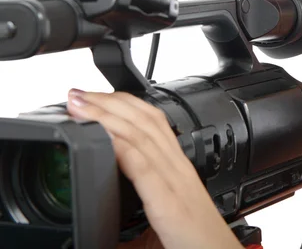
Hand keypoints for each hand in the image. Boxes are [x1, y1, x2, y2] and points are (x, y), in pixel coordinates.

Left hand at [66, 89, 242, 248]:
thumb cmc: (197, 239)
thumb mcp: (167, 211)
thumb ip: (143, 200)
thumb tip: (110, 210)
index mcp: (177, 167)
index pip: (153, 122)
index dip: (124, 104)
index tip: (95, 98)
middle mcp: (177, 168)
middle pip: (145, 121)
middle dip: (109, 102)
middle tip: (78, 94)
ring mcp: (174, 182)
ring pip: (142, 136)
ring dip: (108, 116)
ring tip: (80, 106)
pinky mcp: (168, 202)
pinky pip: (144, 167)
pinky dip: (122, 146)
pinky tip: (104, 136)